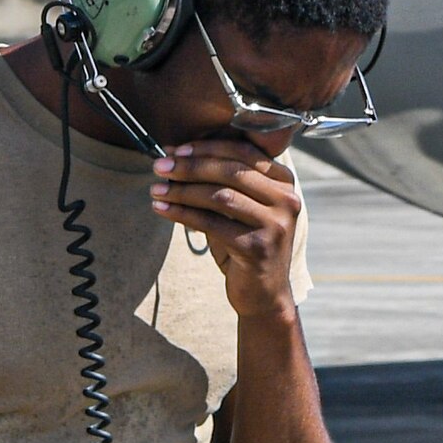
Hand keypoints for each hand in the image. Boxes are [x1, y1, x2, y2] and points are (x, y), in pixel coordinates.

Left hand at [150, 140, 300, 319]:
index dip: (207, 147)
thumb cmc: (246, 245)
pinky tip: (162, 209)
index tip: (176, 150)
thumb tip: (176, 155)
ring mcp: (275, 225)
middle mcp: (286, 200)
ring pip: (219, 196)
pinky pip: (211, 223)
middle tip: (160, 167)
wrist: (265, 295)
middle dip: (190, 167)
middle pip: (230, 171)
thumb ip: (221, 182)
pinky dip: (182, 214)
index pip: (243, 152)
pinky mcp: (257, 248)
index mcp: (284, 182)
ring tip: (157, 190)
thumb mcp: (241, 208)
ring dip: (182, 190)